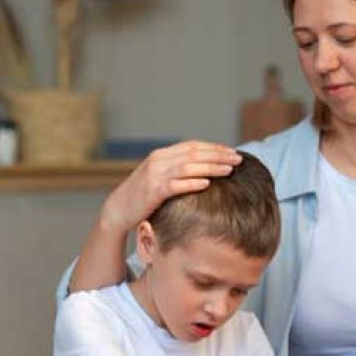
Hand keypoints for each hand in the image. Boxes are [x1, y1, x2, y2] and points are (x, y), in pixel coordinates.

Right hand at [101, 141, 241, 235]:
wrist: (118, 209)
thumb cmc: (144, 195)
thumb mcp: (160, 176)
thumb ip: (178, 169)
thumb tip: (205, 168)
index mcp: (162, 154)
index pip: (193, 146)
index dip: (214, 148)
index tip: (232, 152)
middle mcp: (158, 160)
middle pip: (194, 154)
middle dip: (218, 156)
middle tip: (237, 160)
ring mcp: (154, 175)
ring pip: (188, 167)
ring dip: (210, 167)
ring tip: (228, 170)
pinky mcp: (152, 191)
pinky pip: (175, 185)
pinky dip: (192, 183)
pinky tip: (207, 184)